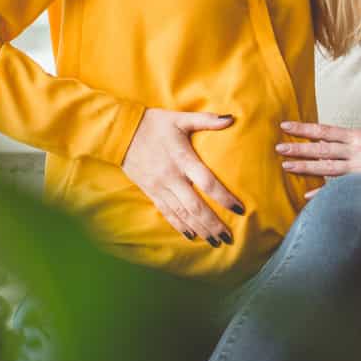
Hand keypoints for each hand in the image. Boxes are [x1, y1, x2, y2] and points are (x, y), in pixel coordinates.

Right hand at [121, 108, 243, 246]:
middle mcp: (172, 177)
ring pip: (182, 214)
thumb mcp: (180, 118)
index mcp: (182, 158)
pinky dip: (179, 225)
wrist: (121, 132)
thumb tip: (232, 119)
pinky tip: (191, 235)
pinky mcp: (151, 192)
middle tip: (229, 237)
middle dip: (213, 223)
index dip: (224, 198)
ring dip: (199, 229)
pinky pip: (167, 212)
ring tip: (215, 242)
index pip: (207, 182)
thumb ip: (206, 120)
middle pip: (195, 206)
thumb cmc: (153, 124)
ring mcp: (160, 187)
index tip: (239, 209)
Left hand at [276, 121, 360, 195]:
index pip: (325, 130)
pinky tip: (308, 196)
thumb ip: (357, 137)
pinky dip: (323, 193)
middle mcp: (358, 151)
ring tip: (287, 167)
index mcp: (360, 136)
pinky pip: (340, 189)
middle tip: (278, 148)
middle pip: (322, 149)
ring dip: (305, 168)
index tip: (286, 126)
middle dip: (298, 148)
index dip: (304, 129)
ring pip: (327, 168)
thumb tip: (335, 138)